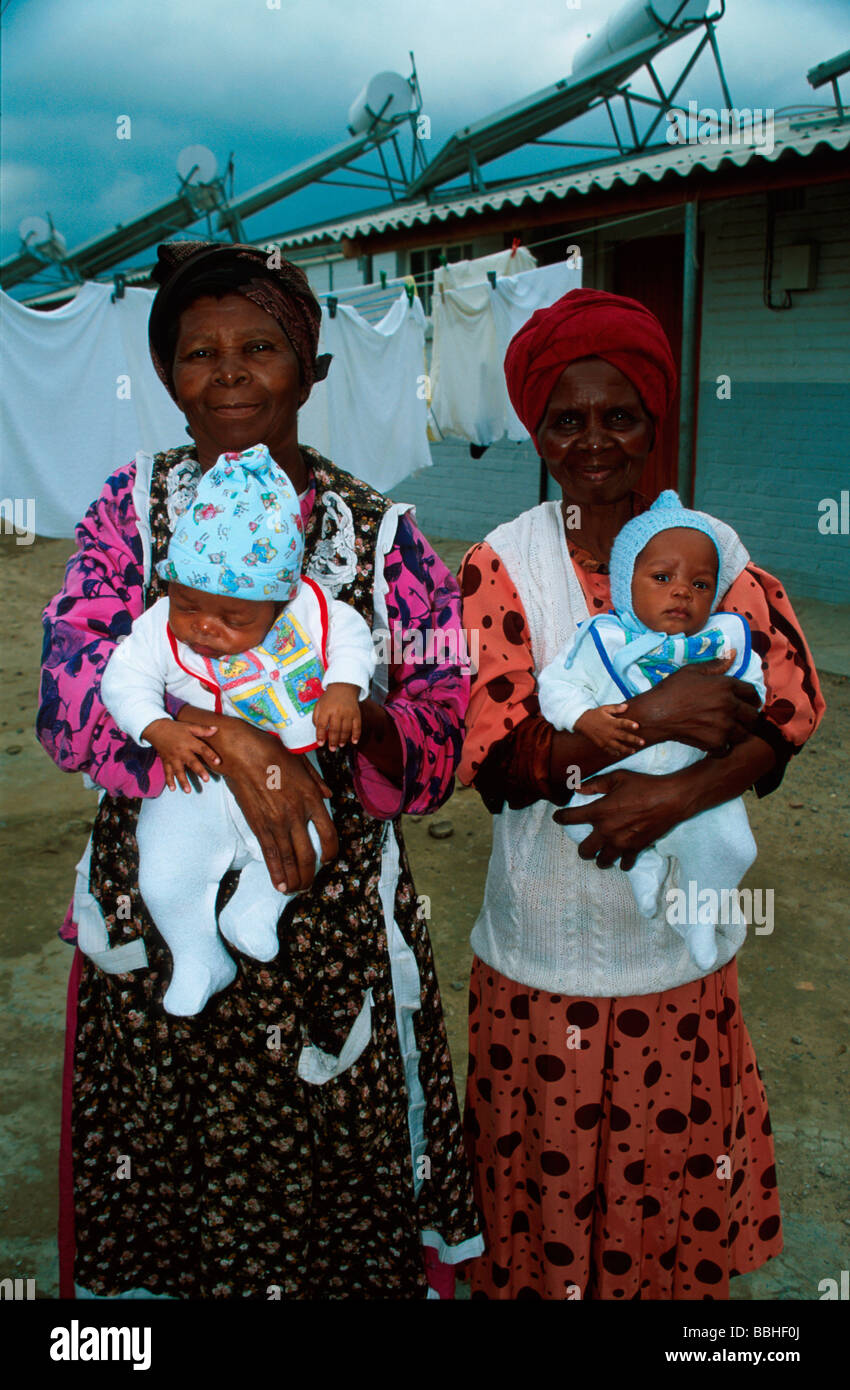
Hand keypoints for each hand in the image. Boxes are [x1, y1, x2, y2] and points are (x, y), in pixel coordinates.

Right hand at [142, 717, 219, 792]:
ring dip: (183, 781)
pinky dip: (169, 781)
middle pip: (191, 762)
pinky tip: (173, 789)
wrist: (156, 728)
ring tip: (188, 791)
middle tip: (206, 779)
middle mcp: (181, 751)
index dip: (210, 755)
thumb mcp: (189, 726)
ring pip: (178, 770)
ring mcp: (173, 757)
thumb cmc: (175, 727)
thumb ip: (203, 730)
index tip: (218, 762)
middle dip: (199, 771)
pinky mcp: (165, 761)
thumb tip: (216, 729)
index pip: (202, 748)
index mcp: (189, 742)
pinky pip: (167, 772)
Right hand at [176, 706, 337, 890]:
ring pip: (290, 860)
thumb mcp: (302, 763)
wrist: (244, 754)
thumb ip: (317, 782)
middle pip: (309, 854)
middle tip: (309, 884)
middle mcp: (297, 814)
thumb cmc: (273, 753)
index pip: (328, 833)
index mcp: (311, 799)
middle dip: (311, 874)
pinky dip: (276, 873)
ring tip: (296, 889)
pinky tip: (280, 885)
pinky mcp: (259, 826)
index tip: (328, 859)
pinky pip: (271, 855)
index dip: (330, 851)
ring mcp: (278, 822)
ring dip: (295, 879)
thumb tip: (329, 795)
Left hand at [313, 684, 361, 750]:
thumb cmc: (329, 698)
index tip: (320, 743)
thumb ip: (316, 718)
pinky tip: (354, 741)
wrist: (344, 687)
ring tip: (340, 745)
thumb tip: (318, 731)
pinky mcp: (356, 714)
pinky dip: (356, 735)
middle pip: (335, 730)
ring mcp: (348, 713)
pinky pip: (357, 726)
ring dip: (343, 740)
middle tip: (331, 749)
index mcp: (326, 709)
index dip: (321, 735)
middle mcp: (337, 711)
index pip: (322, 725)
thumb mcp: (319, 705)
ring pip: (346, 730)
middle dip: (333, 741)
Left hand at [554, 768, 684, 870]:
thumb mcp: (617, 778)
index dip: (560, 818)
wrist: (670, 799)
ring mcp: (621, 843)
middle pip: (584, 851)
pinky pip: (624, 864)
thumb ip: (594, 784)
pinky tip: (622, 855)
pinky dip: (622, 861)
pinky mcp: (635, 849)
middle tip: (587, 844)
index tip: (558, 818)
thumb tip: (577, 788)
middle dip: (583, 848)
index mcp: (599, 812)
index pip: (570, 818)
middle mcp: (606, 831)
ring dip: (600, 858)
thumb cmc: (643, 785)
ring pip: (602, 862)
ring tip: (603, 852)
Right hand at [575, 704, 643, 757]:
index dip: (630, 724)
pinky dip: (615, 752)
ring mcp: (605, 740)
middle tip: (642, 742)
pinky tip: (620, 753)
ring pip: (618, 746)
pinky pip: (610, 750)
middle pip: (623, 736)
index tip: (637, 726)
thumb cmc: (595, 714)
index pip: (622, 723)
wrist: (581, 722)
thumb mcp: (604, 708)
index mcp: (611, 722)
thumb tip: (626, 706)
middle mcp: (609, 732)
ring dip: (627, 749)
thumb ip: (616, 708)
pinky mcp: (601, 744)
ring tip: (633, 751)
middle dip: (633, 740)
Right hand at [628, 655, 759, 755]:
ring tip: (729, 731)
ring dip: (739, 733)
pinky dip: (723, 746)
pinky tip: (715, 741)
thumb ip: (716, 664)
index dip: (753, 698)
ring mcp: (724, 726)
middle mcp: (729, 706)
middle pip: (753, 716)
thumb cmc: (672, 690)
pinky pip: (729, 748)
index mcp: (726, 686)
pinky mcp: (716, 742)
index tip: (750, 703)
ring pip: (745, 734)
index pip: (752, 693)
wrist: (656, 714)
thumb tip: (734, 653)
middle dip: (749, 717)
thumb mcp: (692, 671)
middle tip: (741, 719)